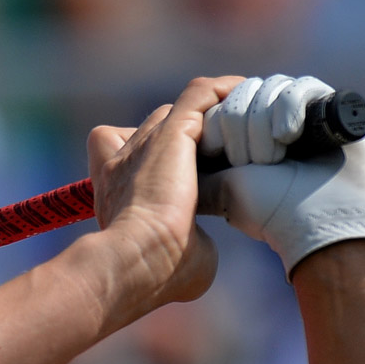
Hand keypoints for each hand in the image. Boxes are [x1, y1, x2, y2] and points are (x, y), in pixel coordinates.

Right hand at [88, 76, 240, 313]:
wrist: (136, 260)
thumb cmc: (155, 272)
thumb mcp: (175, 257)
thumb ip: (188, 240)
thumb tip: (200, 244)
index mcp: (115, 190)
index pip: (114, 150)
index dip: (144, 152)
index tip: (178, 171)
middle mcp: (123, 160)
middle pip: (156, 126)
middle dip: (190, 136)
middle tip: (227, 153)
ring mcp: (145, 143)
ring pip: (182, 110)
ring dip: (213, 114)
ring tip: (248, 125)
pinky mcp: (172, 131)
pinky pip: (201, 94)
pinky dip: (226, 91)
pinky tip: (250, 96)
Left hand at [198, 75, 364, 276]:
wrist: (320, 222)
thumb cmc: (269, 210)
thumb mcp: (217, 186)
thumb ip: (195, 162)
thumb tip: (174, 142)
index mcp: (243, 135)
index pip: (219, 103)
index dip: (219, 126)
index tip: (226, 159)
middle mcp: (270, 120)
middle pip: (241, 93)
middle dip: (240, 130)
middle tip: (255, 164)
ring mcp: (300, 112)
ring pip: (268, 89)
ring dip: (263, 127)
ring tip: (274, 159)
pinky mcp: (329, 107)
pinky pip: (301, 87)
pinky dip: (289, 109)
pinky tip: (289, 135)